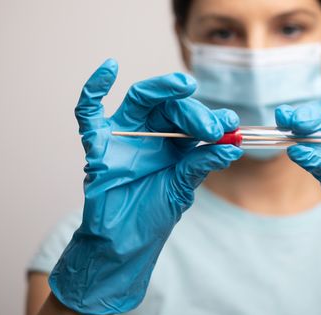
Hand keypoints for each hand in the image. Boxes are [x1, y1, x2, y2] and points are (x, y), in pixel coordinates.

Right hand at [49, 59, 242, 314]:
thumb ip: (201, 165)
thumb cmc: (152, 215)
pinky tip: (109, 67)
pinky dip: (94, 87)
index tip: (230, 124)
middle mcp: (151, 134)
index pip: (193, 120)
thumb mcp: (182, 188)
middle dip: (194, 112)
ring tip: (184, 85)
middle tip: (211, 127)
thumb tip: (231, 148)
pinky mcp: (97, 143)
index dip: (212, 118)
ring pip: (141, 99)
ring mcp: (124, 135)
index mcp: (174, 144)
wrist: (124, 241)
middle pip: (171, 107)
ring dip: (162, 89)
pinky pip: (89, 111)